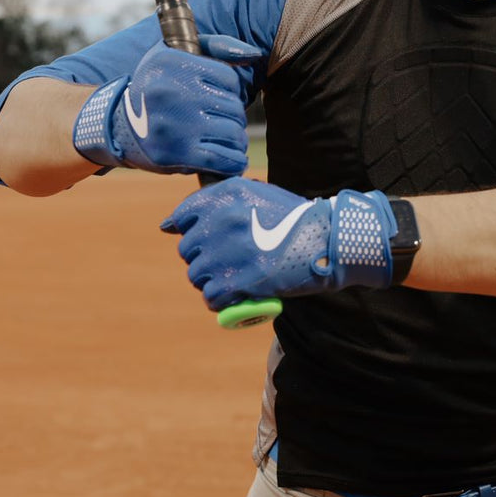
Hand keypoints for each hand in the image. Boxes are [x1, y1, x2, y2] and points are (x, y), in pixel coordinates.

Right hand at [72, 35, 260, 176]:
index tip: (219, 98)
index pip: (228, 78)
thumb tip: (253, 54)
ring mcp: (176, 124)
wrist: (118, 127)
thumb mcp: (174, 54)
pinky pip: (222, 158)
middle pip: (232, 106)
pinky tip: (234, 159)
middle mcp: (173, 91)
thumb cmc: (156, 87)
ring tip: (228, 139)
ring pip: (232, 132)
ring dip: (236, 139)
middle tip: (223, 122)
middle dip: (233, 116)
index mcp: (173, 63)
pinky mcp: (177, 153)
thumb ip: (217, 46)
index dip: (230, 91)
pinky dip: (234, 161)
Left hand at [161, 177, 398, 310]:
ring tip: (237, 280)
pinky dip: (223, 302)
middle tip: (231, 262)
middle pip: (187, 250)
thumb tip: (167, 225)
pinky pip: (211, 298)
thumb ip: (216, 203)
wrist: (328, 240)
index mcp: (226, 194)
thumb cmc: (293, 219)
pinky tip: (239, 296)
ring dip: (213, 281)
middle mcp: (221, 219)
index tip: (209, 241)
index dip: (193, 232)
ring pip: (196, 276)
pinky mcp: (237, 281)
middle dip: (205, 258)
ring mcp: (226, 251)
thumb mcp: (256, 195)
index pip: (182, 216)